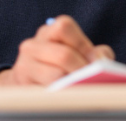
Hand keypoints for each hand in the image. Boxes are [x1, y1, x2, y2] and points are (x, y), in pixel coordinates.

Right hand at [0, 15, 114, 86]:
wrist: (30, 82)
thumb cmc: (63, 65)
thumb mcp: (79, 52)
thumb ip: (96, 52)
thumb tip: (102, 60)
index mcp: (48, 31)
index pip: (64, 26)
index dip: (83, 44)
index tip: (95, 60)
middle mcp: (32, 45)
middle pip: (63, 54)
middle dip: (82, 68)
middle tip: (93, 79)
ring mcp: (24, 65)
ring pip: (55, 75)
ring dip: (74, 84)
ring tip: (84, 89)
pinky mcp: (23, 86)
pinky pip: (47, 92)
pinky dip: (63, 95)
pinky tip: (71, 97)